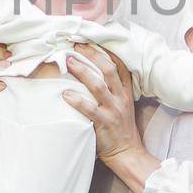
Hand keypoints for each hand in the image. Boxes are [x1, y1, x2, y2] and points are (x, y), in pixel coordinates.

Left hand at [61, 44, 141, 164]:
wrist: (128, 153)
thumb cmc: (120, 129)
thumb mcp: (122, 106)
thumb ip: (113, 90)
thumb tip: (93, 74)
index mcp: (125, 92)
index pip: (119, 66)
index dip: (106, 51)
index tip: (92, 40)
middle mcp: (120, 98)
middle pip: (109, 70)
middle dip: (92, 55)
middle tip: (76, 45)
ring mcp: (113, 110)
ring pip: (99, 86)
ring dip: (83, 72)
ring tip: (69, 62)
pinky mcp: (105, 123)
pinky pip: (90, 109)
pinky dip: (77, 100)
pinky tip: (65, 94)